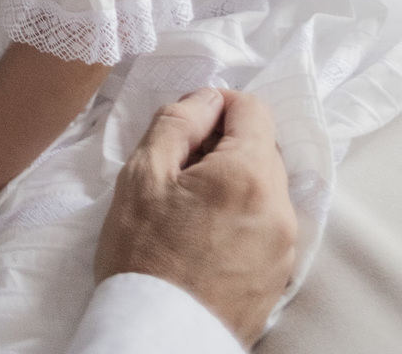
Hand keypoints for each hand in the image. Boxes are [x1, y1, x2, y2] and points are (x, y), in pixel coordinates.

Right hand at [95, 88, 296, 347]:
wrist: (159, 337)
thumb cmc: (144, 254)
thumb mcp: (144, 173)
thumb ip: (178, 121)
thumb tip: (207, 98)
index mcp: (249, 176)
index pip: (253, 109)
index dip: (217, 105)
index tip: (188, 126)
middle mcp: (280, 208)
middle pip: (262, 147)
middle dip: (224, 145)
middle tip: (180, 169)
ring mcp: (285, 246)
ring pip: (265, 187)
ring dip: (233, 181)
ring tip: (189, 207)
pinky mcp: (280, 275)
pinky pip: (267, 223)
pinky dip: (241, 214)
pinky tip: (204, 234)